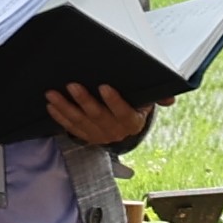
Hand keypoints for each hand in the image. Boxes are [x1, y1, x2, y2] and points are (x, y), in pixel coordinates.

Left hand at [39, 81, 156, 148]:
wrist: (125, 129)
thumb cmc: (135, 108)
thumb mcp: (147, 103)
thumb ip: (157, 98)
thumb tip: (170, 98)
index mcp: (131, 122)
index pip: (123, 112)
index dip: (114, 101)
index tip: (104, 87)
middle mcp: (114, 132)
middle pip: (97, 116)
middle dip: (83, 100)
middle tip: (72, 85)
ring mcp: (97, 135)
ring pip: (80, 122)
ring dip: (65, 107)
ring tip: (53, 94)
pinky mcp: (85, 136)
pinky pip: (70, 127)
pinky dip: (59, 116)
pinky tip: (51, 105)